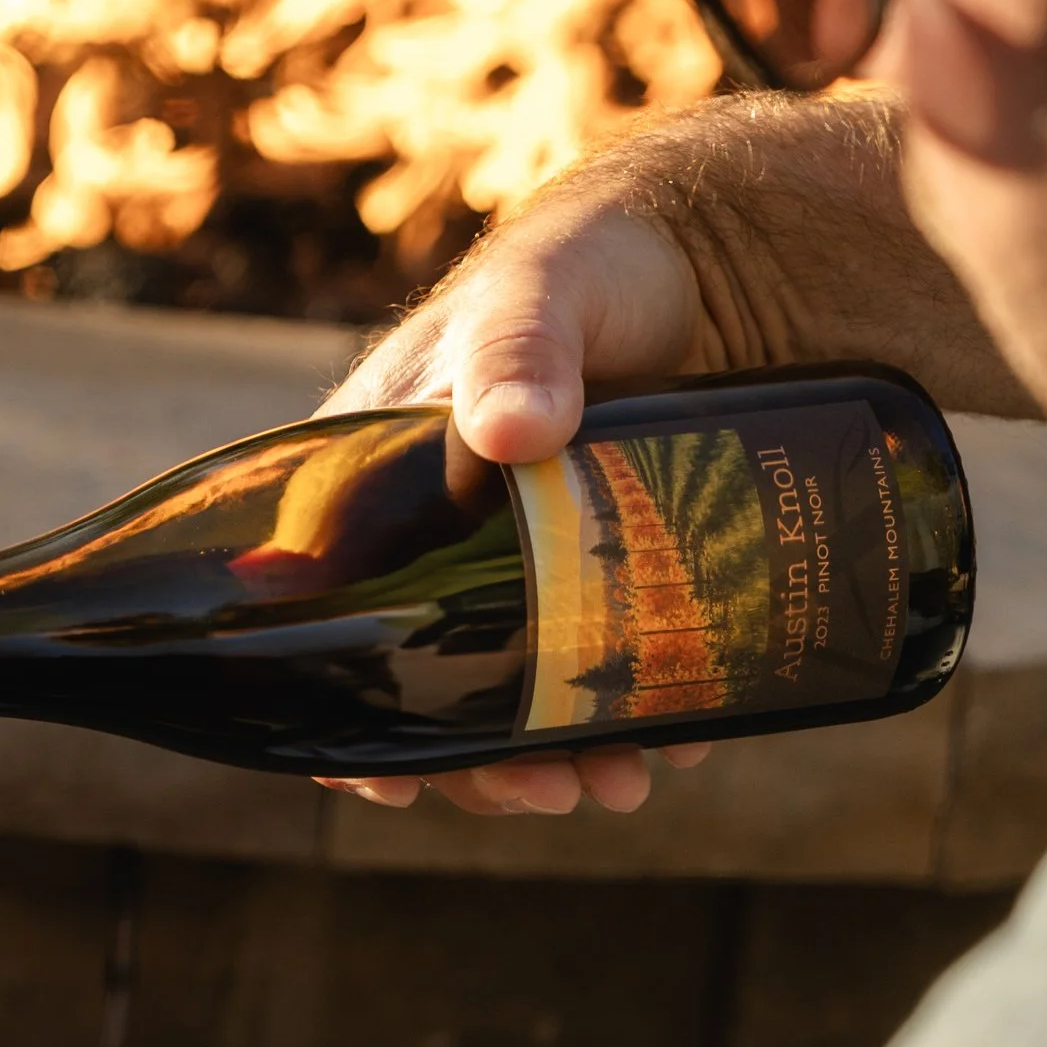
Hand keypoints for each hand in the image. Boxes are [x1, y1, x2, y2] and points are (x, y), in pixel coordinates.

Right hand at [316, 169, 718, 815]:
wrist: (718, 255)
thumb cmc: (587, 265)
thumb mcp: (538, 295)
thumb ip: (515, 349)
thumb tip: (510, 431)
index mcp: (378, 486)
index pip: (329, 617)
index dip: (345, 715)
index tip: (388, 780)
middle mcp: (440, 542)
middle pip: (432, 682)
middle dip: (480, 761)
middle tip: (548, 791)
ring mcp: (531, 568)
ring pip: (521, 691)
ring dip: (559, 754)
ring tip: (615, 784)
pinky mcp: (612, 574)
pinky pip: (607, 664)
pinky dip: (635, 712)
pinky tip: (679, 733)